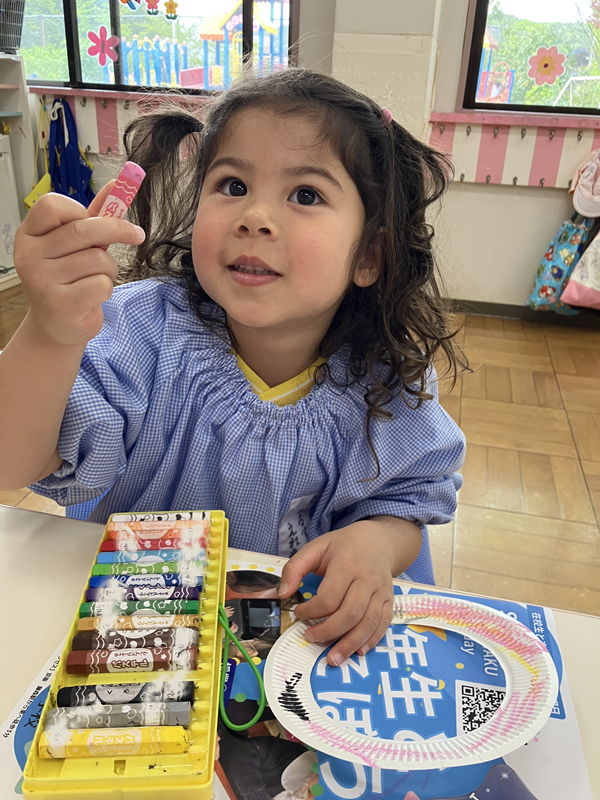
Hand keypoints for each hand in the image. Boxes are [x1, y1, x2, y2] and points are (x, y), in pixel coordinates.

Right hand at [13, 182, 144, 348]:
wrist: (56, 325)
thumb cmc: (67, 279)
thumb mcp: (75, 245)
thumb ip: (94, 215)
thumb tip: (116, 185)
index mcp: (29, 235)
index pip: (52, 205)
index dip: (82, 209)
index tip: (101, 217)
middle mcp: (30, 256)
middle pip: (83, 230)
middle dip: (117, 230)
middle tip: (136, 234)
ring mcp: (42, 281)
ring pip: (97, 258)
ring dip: (110, 268)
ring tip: (96, 278)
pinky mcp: (61, 304)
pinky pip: (101, 283)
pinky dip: (106, 288)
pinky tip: (92, 296)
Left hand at [278, 517, 421, 665]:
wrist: (377, 541)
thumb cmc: (342, 546)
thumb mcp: (315, 548)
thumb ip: (295, 568)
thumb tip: (282, 593)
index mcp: (347, 564)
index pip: (329, 597)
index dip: (312, 611)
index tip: (300, 614)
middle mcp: (367, 579)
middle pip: (350, 614)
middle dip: (328, 632)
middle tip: (311, 638)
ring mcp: (381, 591)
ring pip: (368, 623)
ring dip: (349, 644)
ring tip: (333, 658)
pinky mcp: (389, 600)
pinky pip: (383, 624)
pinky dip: (371, 640)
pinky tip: (358, 651)